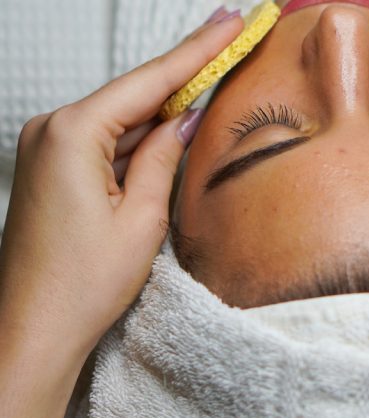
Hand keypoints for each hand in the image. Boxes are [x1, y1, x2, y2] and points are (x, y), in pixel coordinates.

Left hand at [0, 12, 243, 361]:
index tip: (230, 22)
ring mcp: (48, 150)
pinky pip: (106, 141)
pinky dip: (140, 136)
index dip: (198, 51)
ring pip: (122, 118)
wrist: (34, 331)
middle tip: (229, 39)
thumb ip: (163, 158)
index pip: (150, 81)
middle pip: (134, 93)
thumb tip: (183, 119)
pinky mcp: (53, 170)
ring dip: (165, 107)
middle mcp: (52, 131)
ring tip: (213, 81)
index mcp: (72, 134)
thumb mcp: (142, 219)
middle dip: (185, 72)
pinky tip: (172, 126)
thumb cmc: (81, 285)